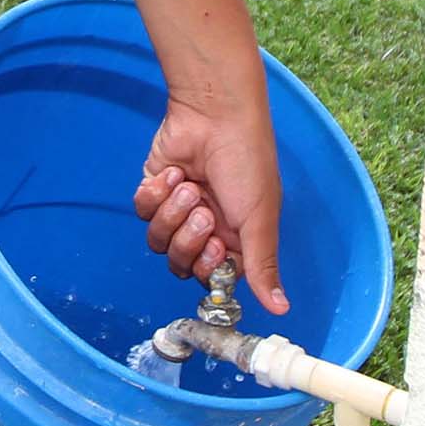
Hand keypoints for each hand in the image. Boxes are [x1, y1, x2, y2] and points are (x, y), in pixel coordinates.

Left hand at [132, 94, 288, 315]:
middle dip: (188, 240)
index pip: (212, 276)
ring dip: (172, 214)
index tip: (215, 249)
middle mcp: (205, 227)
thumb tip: (282, 310)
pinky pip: (142, 211)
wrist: (214, 115)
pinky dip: (156, 194)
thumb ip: (263, 266)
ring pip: (158, 240)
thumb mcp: (260, 219)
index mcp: (234, 238)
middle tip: (202, 213)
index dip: (208, 268)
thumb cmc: (246, 163)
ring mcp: (177, 208)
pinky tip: (174, 173)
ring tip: (189, 187)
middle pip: (181, 263)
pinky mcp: (154, 188)